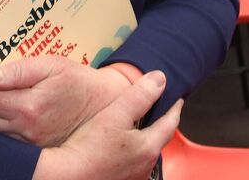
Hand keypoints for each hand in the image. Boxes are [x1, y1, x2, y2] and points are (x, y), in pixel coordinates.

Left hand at [0, 55, 131, 145]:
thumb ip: (18, 70)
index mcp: (29, 107)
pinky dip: (5, 126)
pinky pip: (8, 139)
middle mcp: (28, 130)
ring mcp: (32, 144)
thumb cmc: (75, 80)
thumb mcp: (50, 65)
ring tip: (8, 97)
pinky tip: (17, 112)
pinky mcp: (36, 150)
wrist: (102, 104)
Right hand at [33, 71, 182, 179]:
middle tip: (159, 110)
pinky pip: (134, 163)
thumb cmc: (91, 146)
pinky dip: (133, 151)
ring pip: (145, 153)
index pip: (169, 124)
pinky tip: (121, 147)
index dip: (173, 109)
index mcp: (149, 147)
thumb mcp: (116, 114)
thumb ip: (139, 96)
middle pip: (158, 139)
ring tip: (139, 126)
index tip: (177, 99)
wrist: (70, 175)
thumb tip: (160, 79)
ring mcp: (134, 177)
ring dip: (145, 139)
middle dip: (160, 124)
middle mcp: (146, 165)